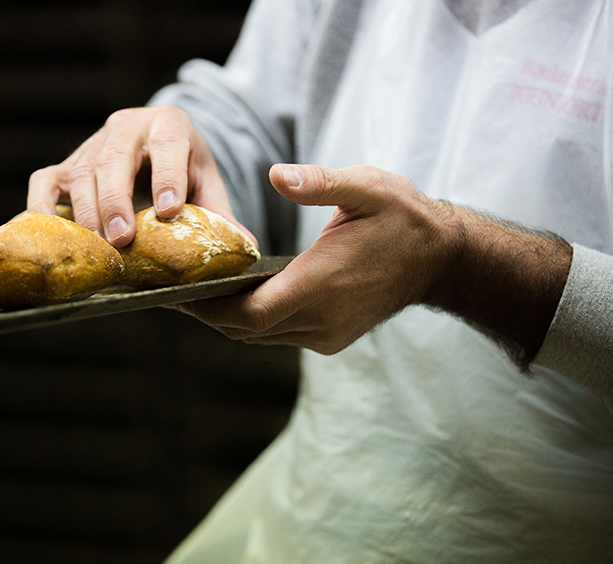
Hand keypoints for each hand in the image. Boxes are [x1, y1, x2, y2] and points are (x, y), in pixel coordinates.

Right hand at [27, 106, 249, 247]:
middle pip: (114, 160)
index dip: (167, 177)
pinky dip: (42, 207)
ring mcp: (91, 144)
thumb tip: (246, 247)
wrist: (155, 145)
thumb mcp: (207, 185)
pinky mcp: (65, 163)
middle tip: (122, 240)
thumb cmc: (185, 170)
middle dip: (116, 201)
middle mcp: (126, 126)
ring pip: (80, 173)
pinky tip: (51, 236)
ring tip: (97, 246)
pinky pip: (45, 181)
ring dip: (86, 212)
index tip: (169, 211)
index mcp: (169, 125)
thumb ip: (221, 215)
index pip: (168, 146)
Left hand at [176, 164, 461, 354]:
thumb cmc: (402, 217)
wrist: (440, 258)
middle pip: (247, 329)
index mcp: (322, 285)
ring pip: (261, 336)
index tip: (178, 292)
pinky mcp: (331, 339)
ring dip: (228, 318)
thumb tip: (275, 175)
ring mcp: (327, 335)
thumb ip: (319, 182)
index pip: (251, 312)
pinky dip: (253, 321)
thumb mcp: (366, 186)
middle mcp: (321, 319)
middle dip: (208, 313)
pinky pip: (279, 335)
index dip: (210, 308)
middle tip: (172, 290)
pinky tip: (236, 297)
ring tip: (195, 292)